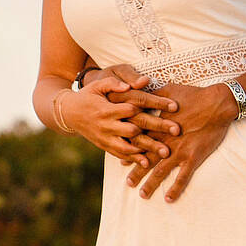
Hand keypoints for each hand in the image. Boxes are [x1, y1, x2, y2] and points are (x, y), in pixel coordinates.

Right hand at [62, 75, 177, 167]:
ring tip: (165, 152)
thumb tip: (132, 85)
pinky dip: (133, 159)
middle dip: (156, 129)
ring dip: (148, 149)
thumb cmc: (87, 95)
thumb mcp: (97, 85)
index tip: (173, 106)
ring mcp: (105, 137)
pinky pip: (120, 154)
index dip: (154, 105)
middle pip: (135, 128)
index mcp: (107, 108)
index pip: (133, 107)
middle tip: (176, 130)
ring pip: (129, 146)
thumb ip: (114, 83)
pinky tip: (147, 162)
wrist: (69, 114)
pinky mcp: (104, 146)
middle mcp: (106, 125)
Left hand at [122, 81, 236, 202]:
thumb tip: (137, 90)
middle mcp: (165, 141)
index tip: (121, 161)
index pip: (139, 141)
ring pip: (161, 171)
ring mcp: (179, 150)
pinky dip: (175, 188)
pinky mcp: (193, 157)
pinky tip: (169, 199)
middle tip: (128, 184)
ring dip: (151, 184)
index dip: (130, 152)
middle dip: (137, 172)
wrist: (217, 103)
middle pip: (146, 159)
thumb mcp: (168, 90)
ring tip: (143, 195)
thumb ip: (151, 95)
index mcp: (158, 126)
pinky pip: (183, 177)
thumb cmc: (193, 94)